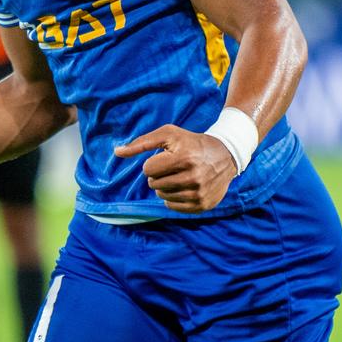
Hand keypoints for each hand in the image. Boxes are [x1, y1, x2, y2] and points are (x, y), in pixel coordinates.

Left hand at [114, 124, 237, 212]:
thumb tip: (116, 152)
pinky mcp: (203, 205)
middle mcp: (193, 177)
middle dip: (157, 175)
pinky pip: (173, 207)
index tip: (164, 158)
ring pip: (162, 197)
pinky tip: (182, 187)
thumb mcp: (168, 134)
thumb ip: (141, 142)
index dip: (152, 163)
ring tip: (176, 176)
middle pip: (154, 184)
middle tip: (171, 168)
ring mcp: (199, 193)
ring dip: (164, 187)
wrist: (225, 155)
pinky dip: (172, 198)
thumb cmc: (190, 142)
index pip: (148, 169)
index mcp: (184, 157)